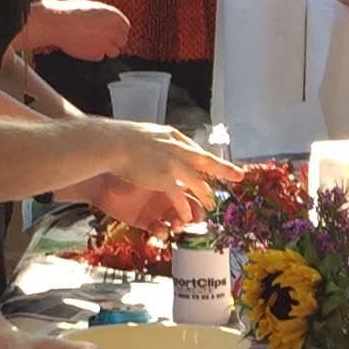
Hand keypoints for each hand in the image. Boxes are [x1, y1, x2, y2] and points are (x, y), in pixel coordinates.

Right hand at [25, 0, 130, 58]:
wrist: (57, 23)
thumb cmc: (72, 13)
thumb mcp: (95, 9)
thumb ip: (107, 18)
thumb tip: (114, 26)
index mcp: (114, 16)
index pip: (126, 28)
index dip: (119, 31)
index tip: (112, 33)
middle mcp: (114, 31)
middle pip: (122, 42)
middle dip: (114, 41)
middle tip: (101, 39)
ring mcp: (106, 44)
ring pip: (114, 52)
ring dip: (105, 49)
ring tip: (91, 42)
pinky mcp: (96, 55)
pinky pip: (100, 57)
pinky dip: (93, 54)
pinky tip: (83, 45)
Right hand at [91, 123, 236, 225]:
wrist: (110, 142)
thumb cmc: (118, 137)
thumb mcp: (142, 132)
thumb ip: (151, 139)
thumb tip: (148, 138)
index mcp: (171, 136)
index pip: (192, 147)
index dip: (202, 157)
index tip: (210, 162)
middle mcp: (177, 148)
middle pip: (206, 161)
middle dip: (224, 169)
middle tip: (239, 175)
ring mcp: (173, 163)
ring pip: (197, 181)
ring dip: (205, 195)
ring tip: (210, 205)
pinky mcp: (165, 178)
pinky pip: (179, 197)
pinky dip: (184, 208)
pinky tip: (187, 216)